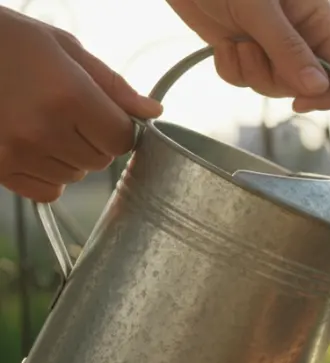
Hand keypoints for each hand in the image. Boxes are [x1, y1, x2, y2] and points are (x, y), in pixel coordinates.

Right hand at [0, 8, 162, 201]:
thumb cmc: (6, 41)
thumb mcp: (63, 49)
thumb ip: (112, 85)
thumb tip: (153, 111)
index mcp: (68, 96)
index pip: (122, 138)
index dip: (119, 126)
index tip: (104, 113)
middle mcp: (44, 130)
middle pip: (101, 159)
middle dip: (94, 140)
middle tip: (67, 113)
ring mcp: (17, 154)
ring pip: (76, 176)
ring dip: (70, 156)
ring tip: (43, 123)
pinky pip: (47, 191)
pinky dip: (47, 175)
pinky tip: (31, 146)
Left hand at [166, 0, 329, 112]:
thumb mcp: (259, 9)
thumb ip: (288, 48)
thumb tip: (317, 87)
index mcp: (318, 20)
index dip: (328, 93)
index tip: (299, 102)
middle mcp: (300, 35)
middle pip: (305, 85)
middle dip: (275, 79)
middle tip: (251, 52)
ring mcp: (271, 44)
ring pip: (273, 85)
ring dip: (249, 72)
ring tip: (234, 43)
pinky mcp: (244, 49)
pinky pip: (245, 80)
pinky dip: (230, 68)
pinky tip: (221, 44)